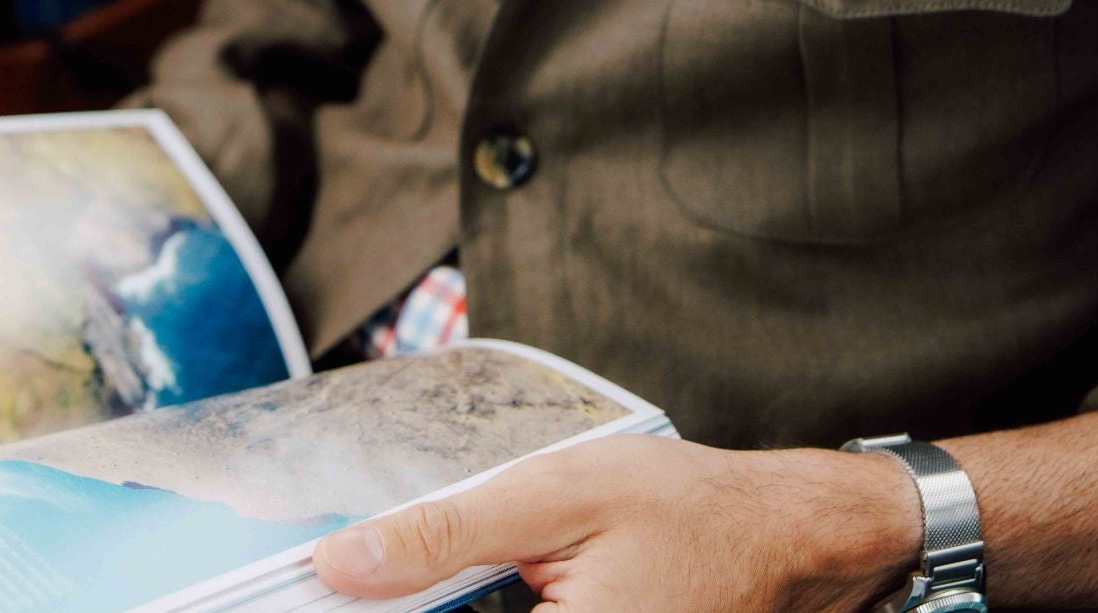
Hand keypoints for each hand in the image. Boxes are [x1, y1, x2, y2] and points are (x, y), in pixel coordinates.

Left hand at [313, 433, 922, 611]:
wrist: (780, 538)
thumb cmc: (682, 507)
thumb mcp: (555, 495)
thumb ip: (445, 532)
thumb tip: (339, 563)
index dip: (373, 610)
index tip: (317, 588)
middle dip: (411, 604)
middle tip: (369, 569)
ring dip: (451, 600)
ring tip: (470, 569)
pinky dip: (493, 607)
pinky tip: (502, 584)